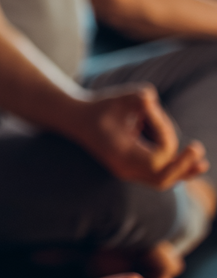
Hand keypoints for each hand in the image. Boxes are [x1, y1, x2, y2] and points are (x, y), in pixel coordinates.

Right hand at [75, 83, 207, 188]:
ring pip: (162, 180)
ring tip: (200, 160)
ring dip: (182, 170)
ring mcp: (127, 171)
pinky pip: (157, 177)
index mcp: (121, 153)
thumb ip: (137, 97)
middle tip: (197, 149)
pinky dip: (175, 171)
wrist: (76, 120)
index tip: (152, 109)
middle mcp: (124, 168)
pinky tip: (194, 165)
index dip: (163, 130)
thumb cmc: (99, 107)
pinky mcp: (131, 169)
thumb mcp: (118, 98)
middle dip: (182, 166)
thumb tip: (150, 99)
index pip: (157, 154)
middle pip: (162, 178)